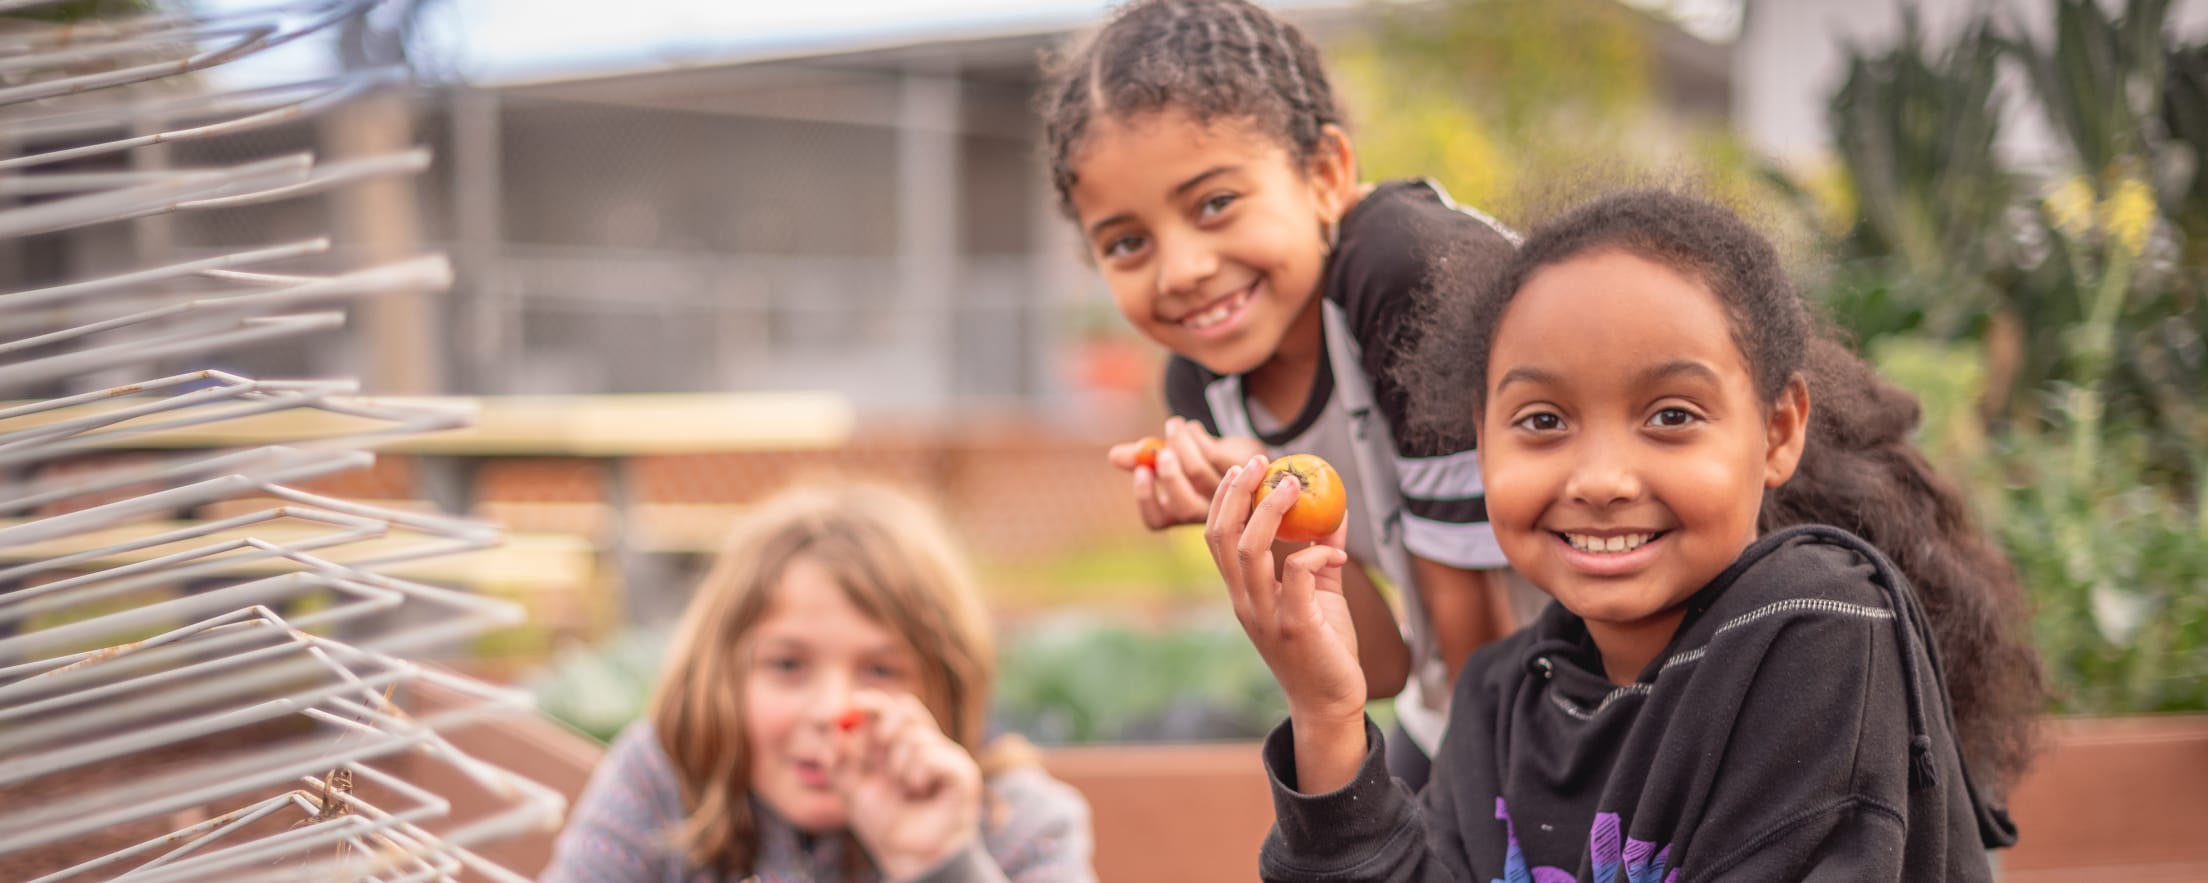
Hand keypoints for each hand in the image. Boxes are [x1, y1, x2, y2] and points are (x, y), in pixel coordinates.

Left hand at [829, 692, 981, 879]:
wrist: (910, 856)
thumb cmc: (885, 823)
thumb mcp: (852, 791)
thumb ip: (838, 763)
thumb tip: (831, 732)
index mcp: (896, 746)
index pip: (887, 710)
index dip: (873, 702)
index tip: (855, 703)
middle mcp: (921, 745)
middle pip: (906, 708)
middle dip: (886, 722)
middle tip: (879, 741)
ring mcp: (943, 756)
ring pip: (916, 736)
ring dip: (900, 764)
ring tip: (904, 789)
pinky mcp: (961, 771)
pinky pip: (933, 755)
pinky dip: (919, 772)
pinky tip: (919, 790)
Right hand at [1108, 417, 1268, 529]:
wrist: (1249, 459)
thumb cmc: (1203, 461)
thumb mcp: (1170, 459)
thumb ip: (1141, 458)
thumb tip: (1114, 456)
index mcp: (1180, 513)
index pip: (1157, 519)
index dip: (1146, 498)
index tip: (1140, 470)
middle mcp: (1204, 512)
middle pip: (1184, 505)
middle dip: (1169, 476)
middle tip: (1160, 451)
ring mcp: (1227, 496)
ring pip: (1198, 472)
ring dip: (1181, 444)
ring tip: (1174, 425)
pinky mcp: (1243, 474)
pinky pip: (1215, 455)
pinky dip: (1198, 437)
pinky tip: (1192, 428)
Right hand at [1206, 456, 1367, 725]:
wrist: (1331, 703)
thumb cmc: (1324, 648)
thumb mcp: (1320, 592)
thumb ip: (1321, 553)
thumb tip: (1334, 510)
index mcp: (1242, 593)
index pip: (1216, 537)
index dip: (1224, 499)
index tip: (1242, 468)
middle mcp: (1245, 602)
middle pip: (1224, 536)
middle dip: (1238, 493)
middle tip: (1260, 462)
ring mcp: (1266, 615)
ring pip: (1252, 549)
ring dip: (1271, 510)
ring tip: (1294, 485)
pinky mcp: (1294, 626)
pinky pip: (1297, 574)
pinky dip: (1316, 552)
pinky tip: (1336, 550)